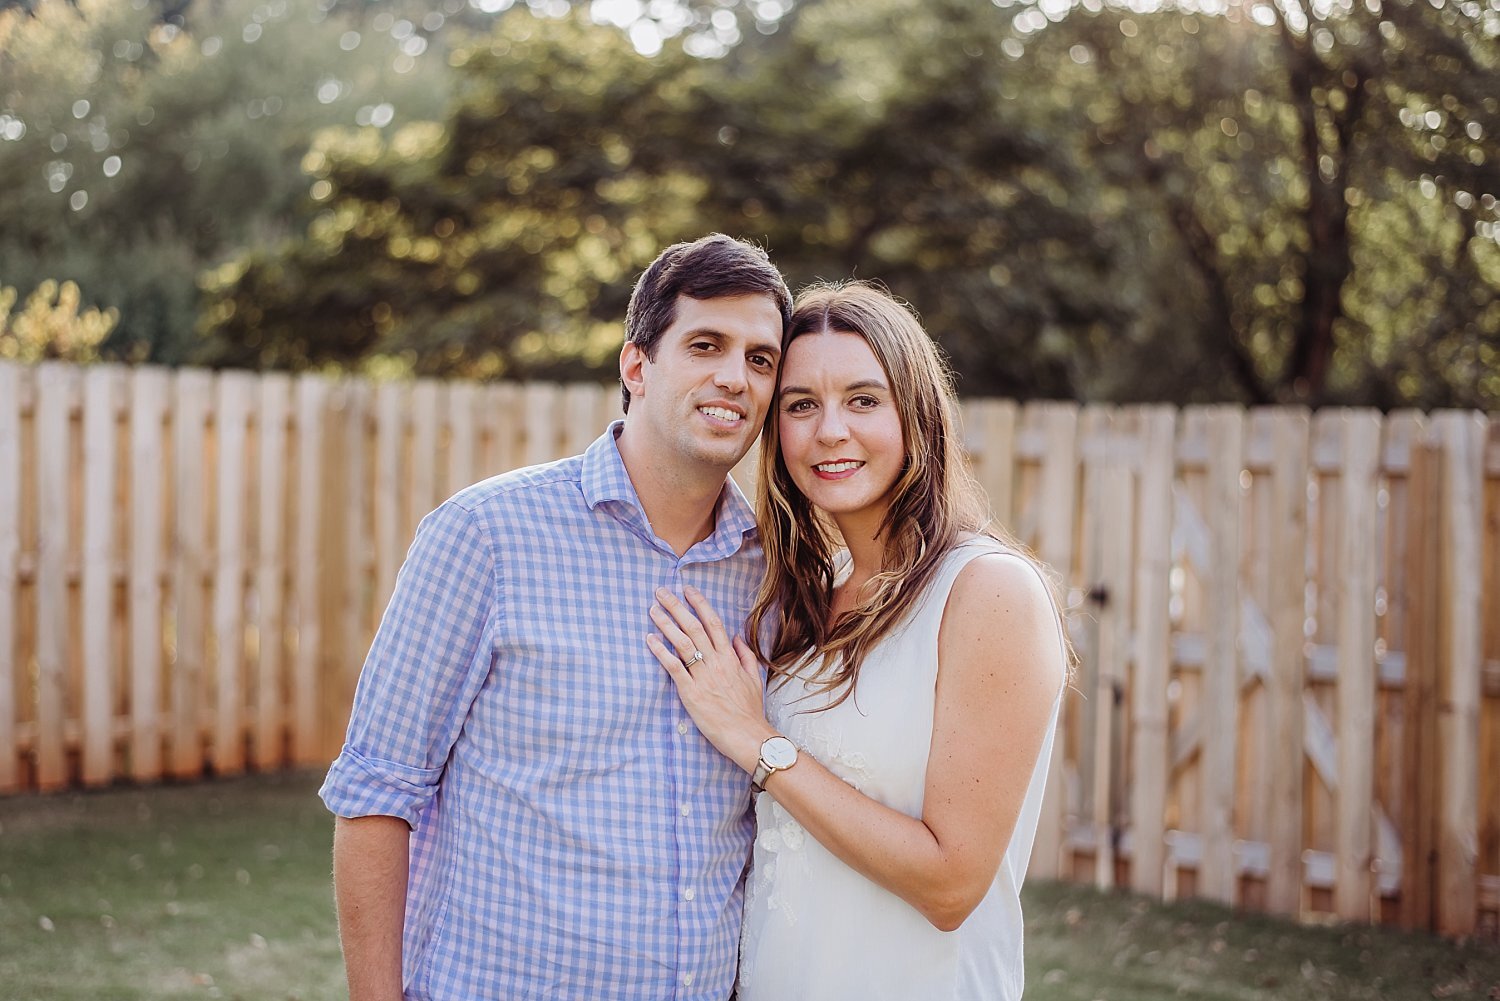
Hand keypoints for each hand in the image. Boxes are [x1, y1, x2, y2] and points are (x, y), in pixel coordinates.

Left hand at [647, 586, 774, 773]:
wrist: (747, 735)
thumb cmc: (749, 710)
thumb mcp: (754, 678)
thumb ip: (745, 656)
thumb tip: (736, 637)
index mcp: (730, 658)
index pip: (713, 623)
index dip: (700, 604)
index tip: (688, 589)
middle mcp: (716, 662)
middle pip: (694, 627)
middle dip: (676, 606)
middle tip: (661, 591)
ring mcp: (702, 676)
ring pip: (682, 643)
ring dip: (666, 624)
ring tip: (653, 610)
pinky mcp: (690, 692)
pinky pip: (674, 667)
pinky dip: (661, 651)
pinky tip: (650, 640)